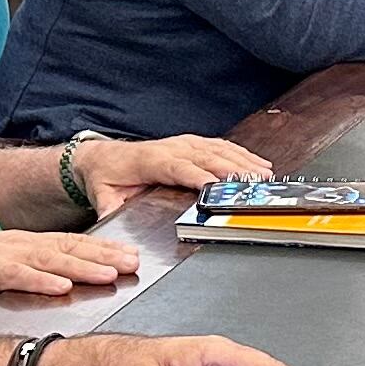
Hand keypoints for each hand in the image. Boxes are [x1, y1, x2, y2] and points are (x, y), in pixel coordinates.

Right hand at [0, 229, 134, 315]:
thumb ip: (26, 276)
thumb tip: (59, 288)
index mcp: (20, 244)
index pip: (69, 244)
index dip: (103, 249)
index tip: (132, 256)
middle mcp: (15, 245)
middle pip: (68, 248)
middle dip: (104, 255)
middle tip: (135, 262)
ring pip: (48, 258)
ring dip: (82, 265)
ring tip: (110, 273)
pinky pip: (14, 275)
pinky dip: (39, 279)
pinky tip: (61, 285)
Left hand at [69, 133, 246, 207]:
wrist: (101, 156)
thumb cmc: (105, 176)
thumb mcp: (101, 195)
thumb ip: (109, 210)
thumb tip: (113, 222)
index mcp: (149, 161)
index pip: (179, 167)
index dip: (199, 175)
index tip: (218, 186)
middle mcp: (169, 148)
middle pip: (206, 157)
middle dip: (233, 169)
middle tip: (255, 182)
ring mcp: (181, 143)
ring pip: (217, 150)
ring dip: (242, 161)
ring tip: (263, 174)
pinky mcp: (189, 143)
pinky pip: (218, 145)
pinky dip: (239, 153)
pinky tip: (255, 162)